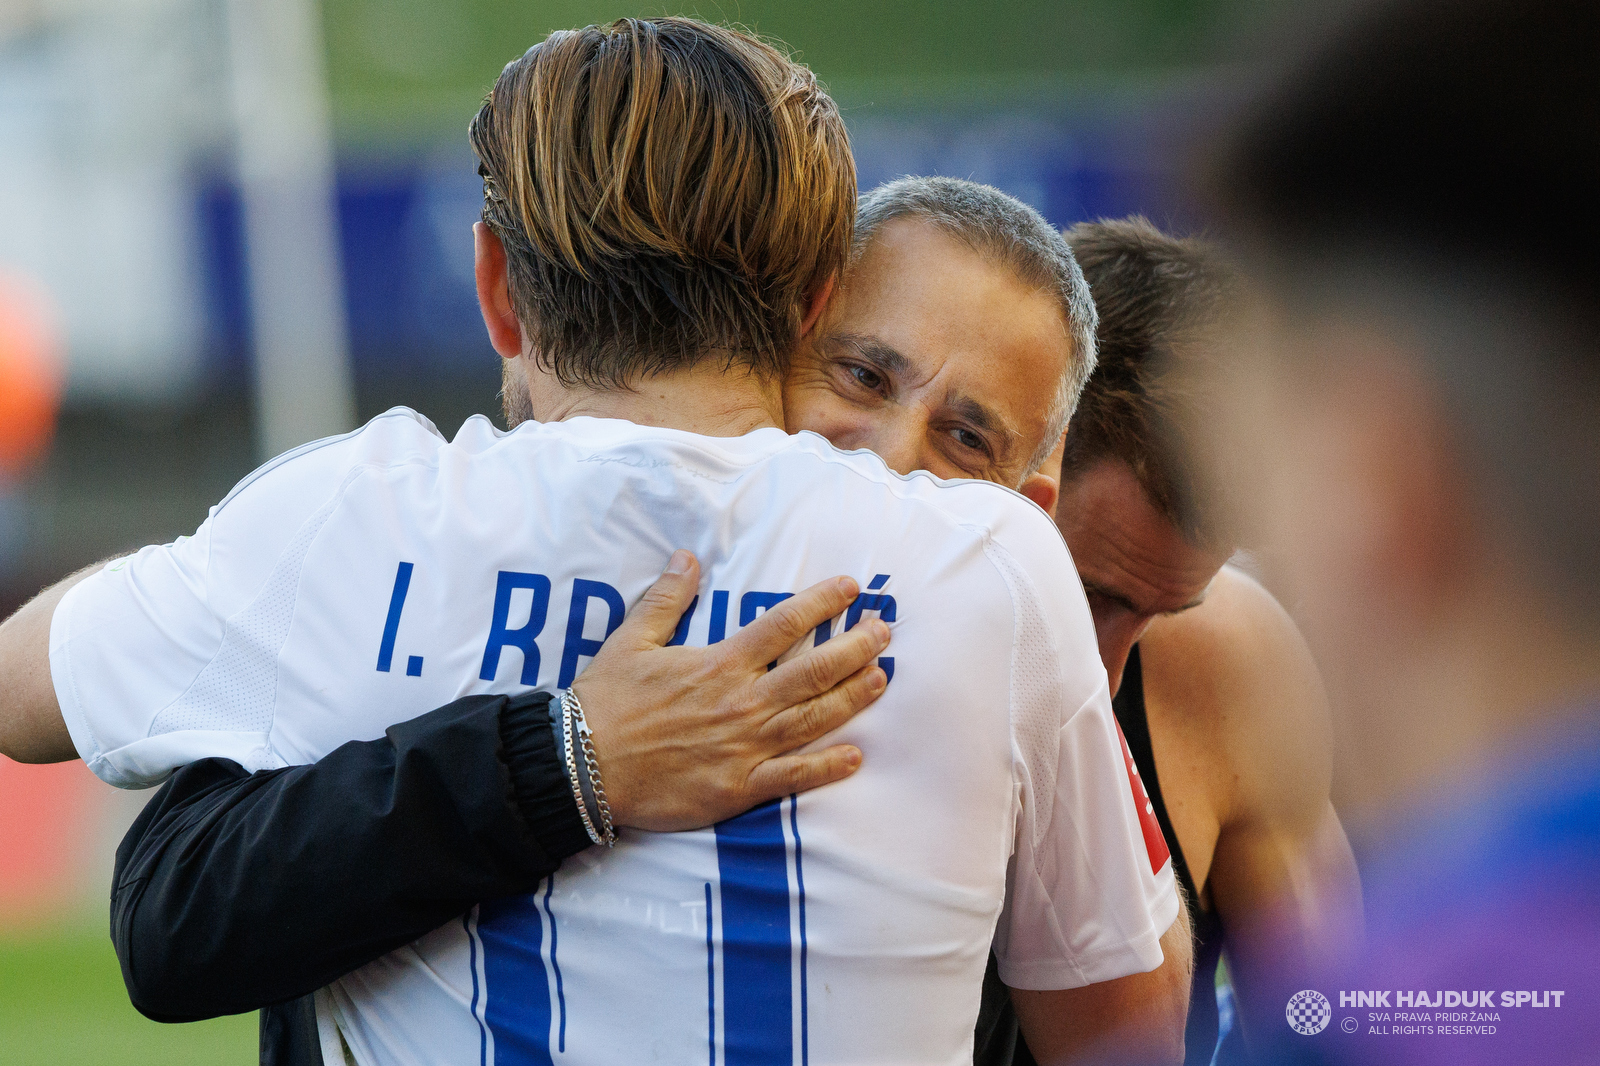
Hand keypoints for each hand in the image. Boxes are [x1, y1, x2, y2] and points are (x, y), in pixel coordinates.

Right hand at [575, 550, 888, 830]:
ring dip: (852, 698)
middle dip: (854, 648)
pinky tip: (856, 756)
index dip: (822, 603)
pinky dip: (826, 767)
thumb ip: (666, 599)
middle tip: (885, 632)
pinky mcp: (738, 788)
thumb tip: (686, 557)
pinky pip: (792, 777)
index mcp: (720, 663)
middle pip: (813, 671)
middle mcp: (741, 702)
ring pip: (812, 719)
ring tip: (882, 678)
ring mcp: (744, 747)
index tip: (852, 588)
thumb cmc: (605, 702)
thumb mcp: (631, 639)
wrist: (581, 766)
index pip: (784, 624)